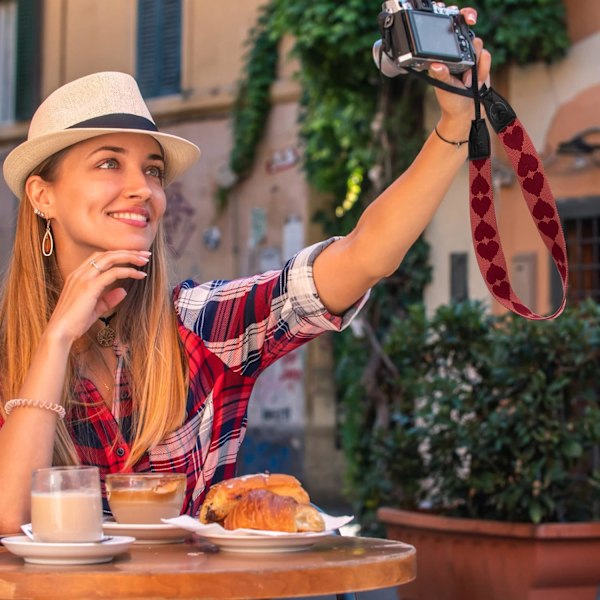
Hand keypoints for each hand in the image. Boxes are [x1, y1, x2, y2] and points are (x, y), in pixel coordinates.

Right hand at [44, 250, 149, 343]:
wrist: (60, 332)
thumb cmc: (75, 322)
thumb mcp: (96, 308)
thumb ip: (108, 299)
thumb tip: (123, 291)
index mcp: (78, 276)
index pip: (100, 257)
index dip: (118, 254)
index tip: (135, 257)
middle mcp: (79, 273)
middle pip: (106, 254)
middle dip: (127, 252)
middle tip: (145, 254)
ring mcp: (83, 278)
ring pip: (110, 258)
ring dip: (129, 257)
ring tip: (144, 260)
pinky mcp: (90, 287)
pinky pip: (113, 273)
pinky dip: (128, 271)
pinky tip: (139, 275)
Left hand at [428, 7, 491, 139]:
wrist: (465, 113)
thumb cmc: (450, 101)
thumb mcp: (443, 87)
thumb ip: (441, 74)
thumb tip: (435, 65)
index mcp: (446, 56)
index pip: (452, 32)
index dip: (458, 20)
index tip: (464, 18)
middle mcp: (459, 54)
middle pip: (469, 36)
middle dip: (470, 49)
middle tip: (465, 67)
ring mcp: (471, 58)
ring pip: (480, 47)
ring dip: (476, 67)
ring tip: (467, 83)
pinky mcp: (482, 64)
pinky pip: (487, 58)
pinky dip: (483, 71)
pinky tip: (476, 83)